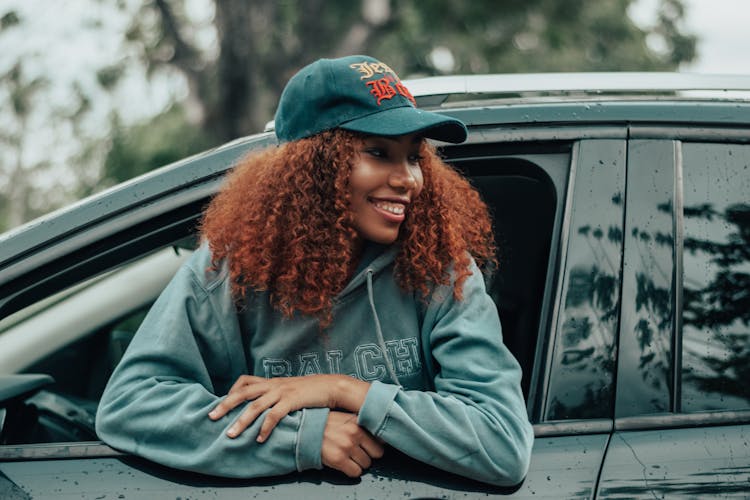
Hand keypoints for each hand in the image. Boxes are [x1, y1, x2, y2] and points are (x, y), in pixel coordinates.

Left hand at [208, 374, 368, 441]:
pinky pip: (274, 415)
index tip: (222, 403)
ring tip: (230, 434)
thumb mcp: (292, 389)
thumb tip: (268, 406)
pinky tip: (259, 438)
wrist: (333, 386)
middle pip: (243, 393)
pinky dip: (265, 427)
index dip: (232, 391)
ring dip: (241, 421)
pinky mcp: (292, 400)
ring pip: (255, 406)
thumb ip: (278, 395)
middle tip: (211, 417)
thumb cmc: (313, 390)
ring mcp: (282, 392)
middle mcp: (274, 385)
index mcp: (272, 381)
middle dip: (225, 405)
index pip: (245, 381)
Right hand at [322, 411, 384, 477]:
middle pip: (377, 453)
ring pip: (367, 464)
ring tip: (348, 456)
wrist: (303, 429)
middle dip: (369, 454)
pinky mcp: (339, 459)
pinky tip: (344, 463)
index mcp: (358, 421)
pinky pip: (356, 472)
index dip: (375, 443)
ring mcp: (347, 446)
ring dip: (359, 463)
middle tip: (359, 452)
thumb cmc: (323, 423)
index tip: (372, 445)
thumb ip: (360, 423)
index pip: (380, 438)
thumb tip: (378, 434)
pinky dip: (351, 471)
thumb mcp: (344, 416)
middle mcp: (354, 433)